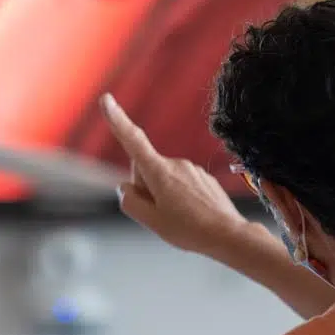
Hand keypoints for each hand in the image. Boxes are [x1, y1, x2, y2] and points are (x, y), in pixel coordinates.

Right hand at [100, 94, 255, 258]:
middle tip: (160, 213)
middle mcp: (176, 164)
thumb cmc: (189, 230)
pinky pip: (182, 183)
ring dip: (164, 194)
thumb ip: (131, 202)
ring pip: (165, 178)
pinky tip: (192, 215)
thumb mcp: (151, 221)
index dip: (117, 120)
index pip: (133, 141)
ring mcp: (192, 169)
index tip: (106, 100)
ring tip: (180, 218)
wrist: (229, 235)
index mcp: (160, 172)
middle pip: (146, 169)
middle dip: (145, 187)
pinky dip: (180, 197)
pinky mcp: (204, 177)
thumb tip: (124, 188)